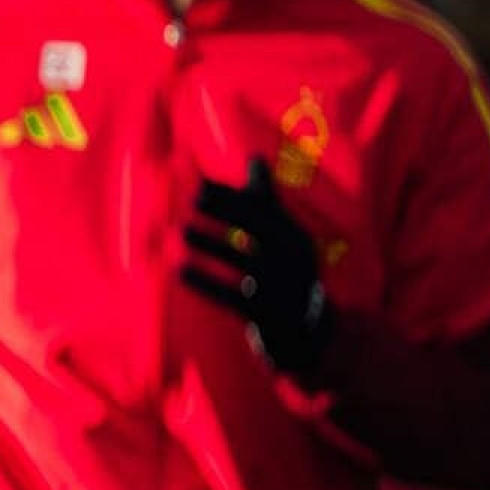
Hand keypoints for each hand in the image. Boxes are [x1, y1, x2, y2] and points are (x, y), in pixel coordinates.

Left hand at [182, 158, 331, 376]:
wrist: (309, 333)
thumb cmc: (285, 274)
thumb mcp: (280, 237)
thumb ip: (263, 201)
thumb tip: (255, 157)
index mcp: (293, 236)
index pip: (265, 209)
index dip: (233, 197)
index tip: (200, 184)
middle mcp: (293, 259)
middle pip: (261, 229)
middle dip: (230, 212)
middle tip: (194, 198)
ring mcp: (282, 288)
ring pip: (246, 262)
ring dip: (213, 245)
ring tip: (182, 230)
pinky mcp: (267, 314)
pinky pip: (233, 296)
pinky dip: (206, 283)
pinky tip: (179, 270)